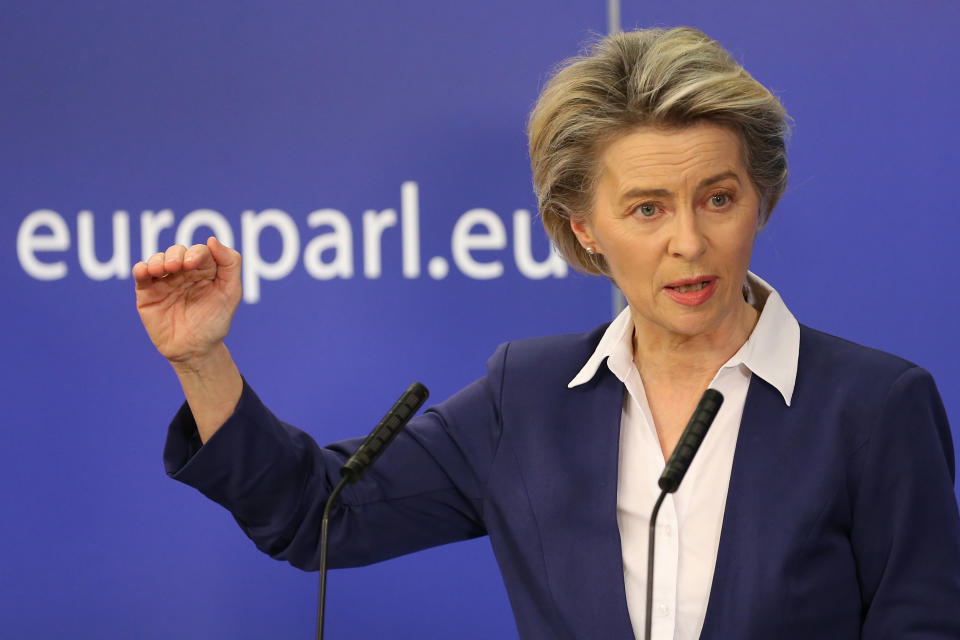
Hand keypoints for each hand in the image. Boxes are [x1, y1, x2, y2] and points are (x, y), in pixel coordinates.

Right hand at [133, 237, 241, 365]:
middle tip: (176, 267)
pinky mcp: (148, 292)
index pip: (200, 252)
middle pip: (177, 252)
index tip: (193, 264)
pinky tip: (146, 271)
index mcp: (206, 270)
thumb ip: (230, 264)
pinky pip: (141, 274)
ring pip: (158, 259)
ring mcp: (165, 281)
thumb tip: (212, 239)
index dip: (197, 253)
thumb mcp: (231, 293)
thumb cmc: (215, 322)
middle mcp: (184, 272)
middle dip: (176, 255)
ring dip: (158, 260)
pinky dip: (141, 269)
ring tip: (162, 270)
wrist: (195, 350)